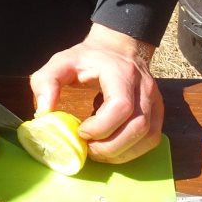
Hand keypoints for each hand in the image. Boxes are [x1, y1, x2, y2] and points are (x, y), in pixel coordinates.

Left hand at [30, 24, 163, 163]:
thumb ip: (46, 82)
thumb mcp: (61, 62)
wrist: (117, 48)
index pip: (121, 106)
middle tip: (89, 149)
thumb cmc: (88, 58)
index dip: (101, 127)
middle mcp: (143, 87)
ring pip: (148, 136)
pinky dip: (133, 151)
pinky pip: (152, 138)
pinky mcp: (157, 111)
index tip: (81, 131)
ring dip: (122, 152)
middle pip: (138, 126)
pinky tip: (113, 148)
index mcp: (120, 73)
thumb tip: (43, 112)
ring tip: (99, 151)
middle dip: (111, 146)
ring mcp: (155, 100)